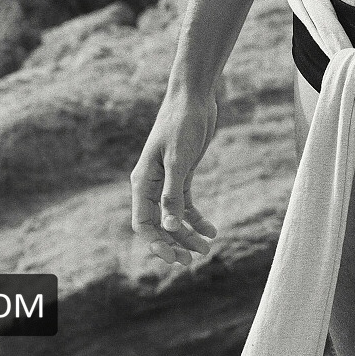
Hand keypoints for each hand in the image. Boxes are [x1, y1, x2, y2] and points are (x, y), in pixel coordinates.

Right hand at [130, 86, 219, 266]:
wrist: (194, 96)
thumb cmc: (181, 123)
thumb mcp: (178, 159)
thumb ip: (173, 193)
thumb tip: (170, 227)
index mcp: (143, 181)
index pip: (143, 222)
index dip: (156, 243)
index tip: (174, 257)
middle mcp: (152, 184)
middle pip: (158, 224)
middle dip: (173, 243)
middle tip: (191, 260)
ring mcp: (167, 179)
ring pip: (173, 217)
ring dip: (187, 234)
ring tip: (206, 248)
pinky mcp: (182, 173)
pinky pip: (186, 204)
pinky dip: (196, 218)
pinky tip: (211, 229)